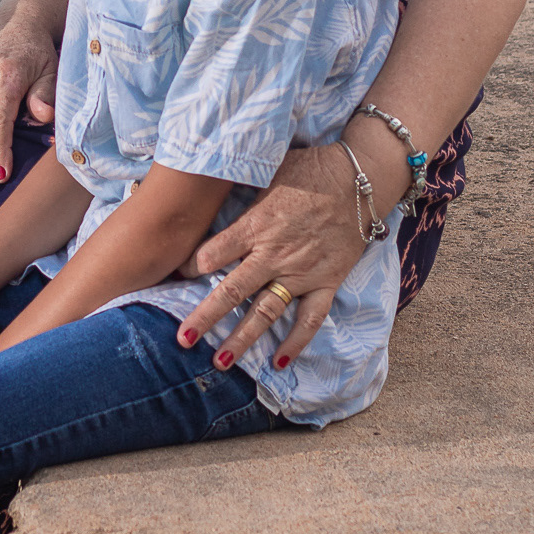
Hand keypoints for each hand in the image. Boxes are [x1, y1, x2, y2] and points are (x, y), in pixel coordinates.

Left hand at [177, 144, 363, 368]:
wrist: (358, 179)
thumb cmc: (308, 169)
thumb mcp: (266, 171)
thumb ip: (239, 187)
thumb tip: (209, 178)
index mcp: (255, 225)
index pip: (212, 253)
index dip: (190, 265)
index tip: (176, 274)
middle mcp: (273, 254)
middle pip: (232, 291)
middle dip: (205, 316)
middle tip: (182, 339)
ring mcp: (301, 272)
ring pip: (266, 312)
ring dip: (242, 339)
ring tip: (220, 364)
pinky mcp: (326, 282)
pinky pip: (310, 318)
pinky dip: (296, 342)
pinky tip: (279, 362)